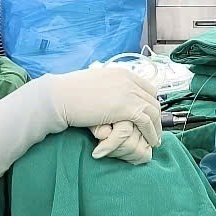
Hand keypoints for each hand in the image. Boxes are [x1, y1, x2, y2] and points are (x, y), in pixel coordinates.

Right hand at [0, 67, 161, 179]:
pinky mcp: (127, 107)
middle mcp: (129, 80)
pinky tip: (151, 142)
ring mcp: (129, 93)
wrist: (59, 97)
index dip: (150, 102)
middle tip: (156, 130)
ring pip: (153, 111)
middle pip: (153, 99)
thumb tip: (108, 95)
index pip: (147, 87)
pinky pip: (147, 122)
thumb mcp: (93, 84)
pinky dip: (152, 133)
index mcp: (122, 73)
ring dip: (157, 127)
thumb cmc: (68, 92)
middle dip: (157, 116)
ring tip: (155, 140)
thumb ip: (106, 88)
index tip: (151, 115)